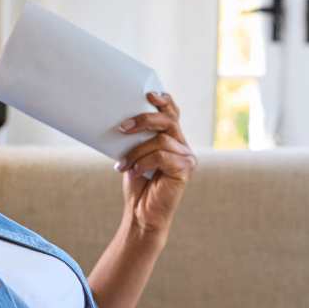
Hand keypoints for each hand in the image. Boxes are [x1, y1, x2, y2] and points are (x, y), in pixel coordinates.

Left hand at [114, 92, 197, 237]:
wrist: (141, 213)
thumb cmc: (137, 184)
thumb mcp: (133, 154)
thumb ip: (136, 137)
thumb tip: (122, 118)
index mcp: (172, 138)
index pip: (172, 112)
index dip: (164, 100)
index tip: (148, 94)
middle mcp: (182, 145)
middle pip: (168, 120)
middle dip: (144, 119)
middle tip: (121, 128)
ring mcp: (187, 157)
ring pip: (160, 140)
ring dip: (136, 151)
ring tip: (122, 165)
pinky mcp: (186, 169)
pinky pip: (161, 156)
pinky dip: (142, 163)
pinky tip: (133, 172)